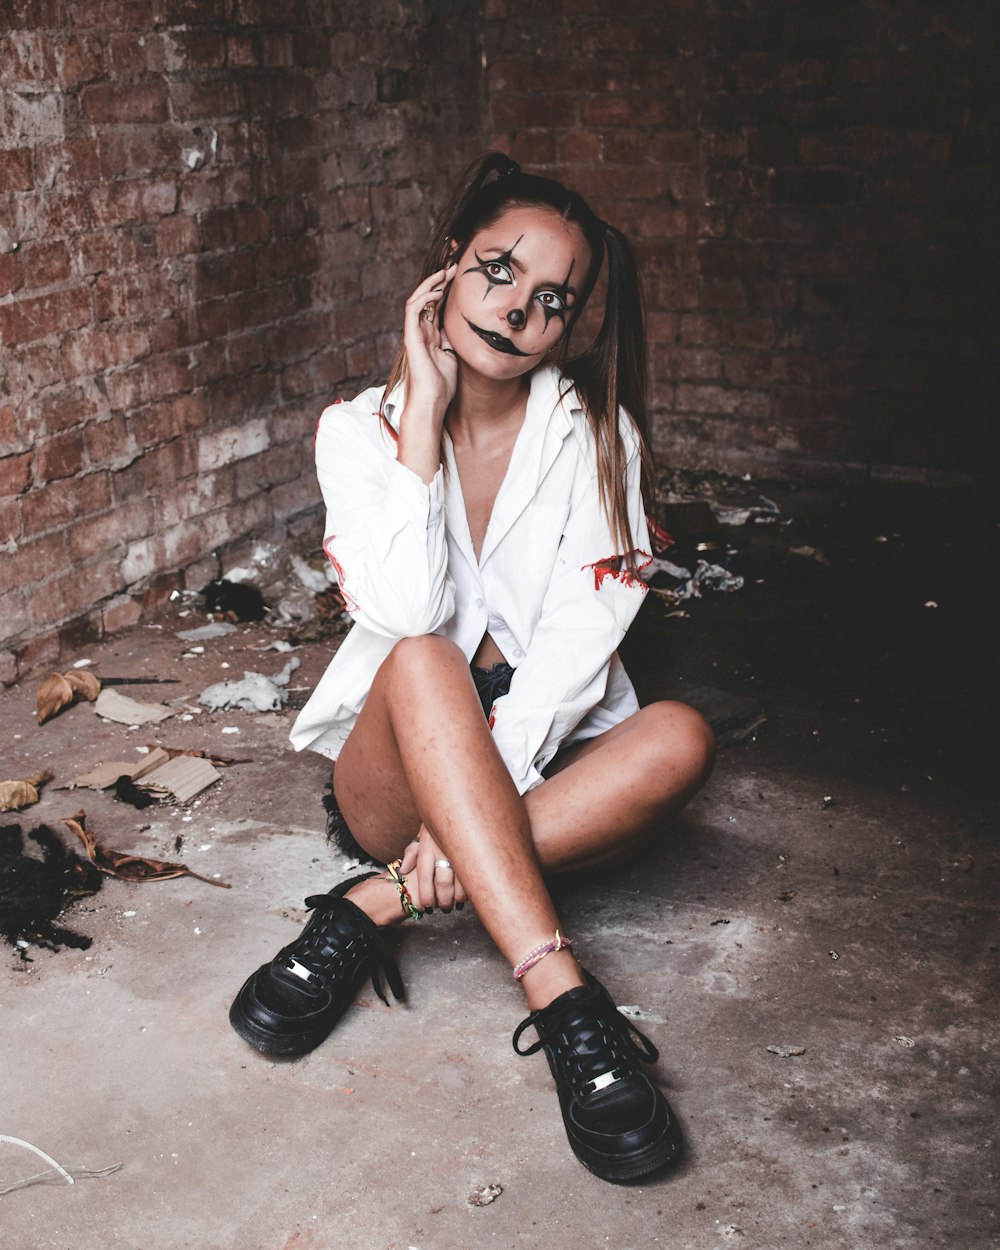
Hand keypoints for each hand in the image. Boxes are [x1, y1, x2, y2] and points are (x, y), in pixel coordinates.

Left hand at [398, 823, 466, 912]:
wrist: (460, 803)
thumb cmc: (439, 822)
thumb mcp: (422, 833)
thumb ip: (412, 852)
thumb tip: (403, 870)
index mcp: (427, 846)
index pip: (425, 875)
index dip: (426, 894)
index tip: (428, 906)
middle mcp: (443, 849)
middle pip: (443, 882)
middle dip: (443, 900)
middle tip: (443, 908)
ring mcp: (460, 850)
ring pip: (461, 881)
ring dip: (458, 897)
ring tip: (456, 904)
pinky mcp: (474, 850)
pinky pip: (473, 874)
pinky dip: (471, 887)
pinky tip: (469, 893)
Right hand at [402, 264, 458, 417]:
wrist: (432, 402)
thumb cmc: (442, 385)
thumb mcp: (455, 356)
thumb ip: (455, 340)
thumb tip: (466, 328)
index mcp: (432, 335)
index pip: (438, 305)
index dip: (447, 288)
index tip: (460, 274)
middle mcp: (422, 331)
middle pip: (428, 298)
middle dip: (440, 279)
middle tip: (454, 264)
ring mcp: (415, 333)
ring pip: (419, 300)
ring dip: (432, 283)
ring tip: (446, 272)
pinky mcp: (411, 337)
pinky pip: (413, 310)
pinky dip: (424, 297)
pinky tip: (437, 290)